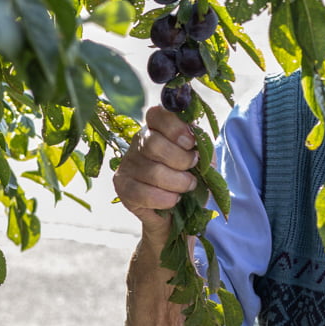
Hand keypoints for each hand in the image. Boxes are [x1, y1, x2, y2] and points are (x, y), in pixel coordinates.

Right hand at [113, 105, 199, 243]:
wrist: (180, 211)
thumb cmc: (191, 176)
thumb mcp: (203, 156)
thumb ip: (200, 143)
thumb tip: (194, 137)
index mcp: (157, 128)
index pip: (157, 114)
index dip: (175, 127)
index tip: (191, 142)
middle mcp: (138, 142)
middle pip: (154, 144)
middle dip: (181, 159)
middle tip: (192, 167)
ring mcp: (127, 164)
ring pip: (152, 171)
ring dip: (178, 182)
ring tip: (187, 186)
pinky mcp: (122, 187)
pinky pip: (143, 193)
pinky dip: (165, 199)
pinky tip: (174, 200)